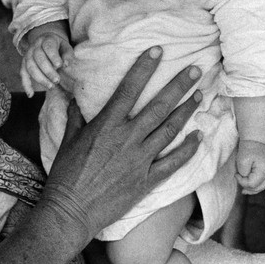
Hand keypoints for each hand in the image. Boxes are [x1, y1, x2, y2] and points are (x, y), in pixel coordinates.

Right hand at [20, 25, 72, 96]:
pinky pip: (23, 74)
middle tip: (57, 80)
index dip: (53, 56)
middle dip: (48, 71)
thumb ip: (67, 54)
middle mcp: (35, 46)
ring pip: (30, 66)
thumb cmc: (58, 46)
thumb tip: (66, 64)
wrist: (45, 41)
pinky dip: (26, 84)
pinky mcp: (24, 63)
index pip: (48, 47)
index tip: (60, 65)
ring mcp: (28, 54)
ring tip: (51, 86)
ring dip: (39, 78)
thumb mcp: (66, 46)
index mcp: (47, 39)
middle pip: (38, 58)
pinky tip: (31, 94)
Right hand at [40, 47, 202, 238]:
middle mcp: (127, 139)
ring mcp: (139, 160)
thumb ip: (75, 117)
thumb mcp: (67, 141)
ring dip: (186, 111)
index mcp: (106, 125)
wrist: (70, 213)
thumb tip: (74, 98)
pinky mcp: (146, 181)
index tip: (158, 50)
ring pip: (170, 130)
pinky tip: (198, 137)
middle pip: (159, 106)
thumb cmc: (65, 176)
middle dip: (179, 85)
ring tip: (199, 95)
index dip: (144, 67)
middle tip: (196, 69)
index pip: (129, 89)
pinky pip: (173, 163)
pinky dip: (188, 150)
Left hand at [235, 140, 264, 194]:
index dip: (242, 181)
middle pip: (258, 188)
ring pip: (262, 187)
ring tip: (244, 190)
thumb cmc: (248, 149)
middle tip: (239, 180)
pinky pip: (264, 183)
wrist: (256, 140)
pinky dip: (256, 185)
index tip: (236, 174)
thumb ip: (243, 174)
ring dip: (252, 189)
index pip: (252, 184)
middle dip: (247, 187)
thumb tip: (246, 183)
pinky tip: (250, 187)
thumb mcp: (242, 160)